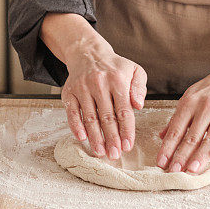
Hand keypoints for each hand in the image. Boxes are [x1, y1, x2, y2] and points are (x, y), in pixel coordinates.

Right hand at [61, 42, 147, 159]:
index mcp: (118, 79)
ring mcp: (82, 87)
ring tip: (100, 152)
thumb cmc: (115, 67)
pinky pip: (72, 112)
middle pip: (106, 116)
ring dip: (95, 137)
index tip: (128, 146)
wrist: (89, 53)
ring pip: (90, 117)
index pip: (124, 110)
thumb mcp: (134, 70)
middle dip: (111, 138)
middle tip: (115, 155)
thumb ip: (139, 88)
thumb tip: (139, 105)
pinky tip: (82, 138)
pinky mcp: (69, 92)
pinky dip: (76, 126)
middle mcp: (99, 82)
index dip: (126, 130)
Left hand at [155, 57, 209, 174]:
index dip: (168, 147)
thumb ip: (178, 117)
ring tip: (191, 169)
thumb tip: (162, 135)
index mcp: (190, 102)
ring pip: (209, 137)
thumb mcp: (192, 96)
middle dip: (181, 156)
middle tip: (174, 171)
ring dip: (200, 155)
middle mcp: (205, 106)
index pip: (176, 129)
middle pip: (191, 136)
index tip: (161, 162)